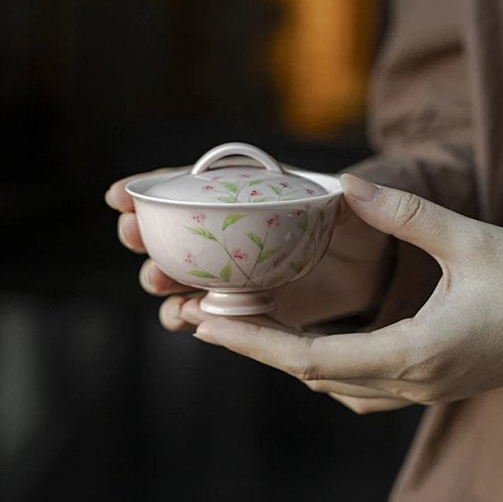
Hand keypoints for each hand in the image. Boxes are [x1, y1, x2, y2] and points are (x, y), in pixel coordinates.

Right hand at [104, 167, 393, 329]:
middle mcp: (236, 230)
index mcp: (252, 191)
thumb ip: (361, 195)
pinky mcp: (255, 309)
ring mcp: (240, 271)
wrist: (385, 264)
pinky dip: (195, 315)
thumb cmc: (371, 215)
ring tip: (162, 288)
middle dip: (146, 236)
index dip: (151, 186)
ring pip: (186, 278)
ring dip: (166, 283)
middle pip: (175, 232)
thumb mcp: (369, 200)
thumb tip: (350, 186)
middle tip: (134, 239)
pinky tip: (189, 318)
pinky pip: (214, 314)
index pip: (191, 183)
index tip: (118, 195)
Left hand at [186, 174, 502, 414]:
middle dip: (258, 346)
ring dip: (289, 358)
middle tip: (208, 318)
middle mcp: (411, 382)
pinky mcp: (429, 386)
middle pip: (312, 375)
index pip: (313, 358)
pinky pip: (360, 388)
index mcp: (416, 352)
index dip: (256, 340)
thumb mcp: (469, 239)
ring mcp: (421, 392)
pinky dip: (324, 367)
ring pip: (334, 385)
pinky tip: (311, 346)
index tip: (210, 322)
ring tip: (251, 326)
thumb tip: (347, 184)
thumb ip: (406, 213)